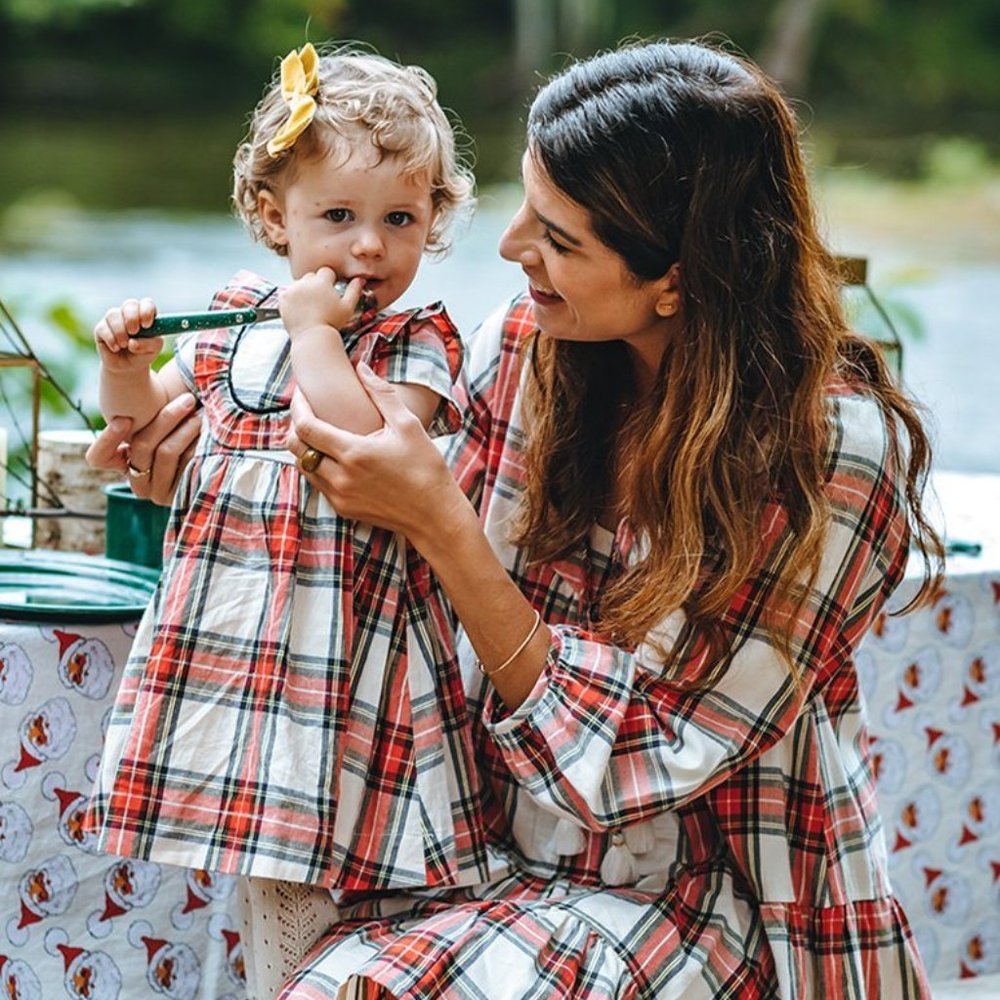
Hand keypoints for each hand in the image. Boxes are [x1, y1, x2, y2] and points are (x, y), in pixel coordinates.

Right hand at [86, 392, 200, 504]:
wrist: (219, 469)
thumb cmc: (185, 436)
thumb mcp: (162, 425)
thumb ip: (146, 415)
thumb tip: (142, 382)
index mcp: (123, 464)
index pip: (98, 459)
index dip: (107, 439)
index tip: (124, 419)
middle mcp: (137, 482)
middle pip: (141, 445)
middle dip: (166, 417)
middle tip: (188, 399)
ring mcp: (158, 493)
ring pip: (165, 452)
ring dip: (186, 428)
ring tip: (203, 413)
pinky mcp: (180, 496)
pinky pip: (187, 464)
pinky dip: (199, 444)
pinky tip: (211, 433)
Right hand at [94, 297, 164, 374]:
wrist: (127, 367)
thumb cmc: (143, 354)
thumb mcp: (153, 350)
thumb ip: (149, 344)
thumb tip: (132, 342)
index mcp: (145, 316)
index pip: (147, 304)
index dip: (146, 311)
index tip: (146, 325)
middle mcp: (129, 314)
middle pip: (130, 304)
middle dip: (132, 318)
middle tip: (134, 332)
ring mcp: (114, 319)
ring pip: (113, 314)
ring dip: (120, 331)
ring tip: (125, 345)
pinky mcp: (101, 328)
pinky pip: (103, 328)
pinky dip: (111, 339)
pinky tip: (116, 348)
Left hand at [279, 267, 363, 337]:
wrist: (312, 337)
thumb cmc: (331, 324)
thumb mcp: (347, 307)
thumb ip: (354, 291)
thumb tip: (359, 279)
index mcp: (322, 282)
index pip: (326, 272)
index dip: (330, 281)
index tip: (330, 290)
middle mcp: (305, 282)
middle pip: (311, 276)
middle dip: (316, 285)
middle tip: (320, 301)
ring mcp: (293, 290)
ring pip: (300, 284)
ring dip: (304, 291)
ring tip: (310, 307)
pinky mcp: (283, 298)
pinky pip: (288, 292)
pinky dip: (292, 299)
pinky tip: (300, 309)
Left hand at [287, 364, 464, 545]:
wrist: (435, 515)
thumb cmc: (426, 468)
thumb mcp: (408, 425)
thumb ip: (381, 393)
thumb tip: (361, 367)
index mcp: (354, 453)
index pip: (306, 427)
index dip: (298, 407)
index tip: (302, 394)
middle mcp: (341, 477)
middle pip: (296, 448)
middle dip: (295, 426)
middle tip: (306, 411)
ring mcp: (339, 496)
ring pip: (303, 467)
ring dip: (305, 448)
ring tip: (318, 431)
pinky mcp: (343, 509)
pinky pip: (317, 484)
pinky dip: (317, 467)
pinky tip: (333, 456)